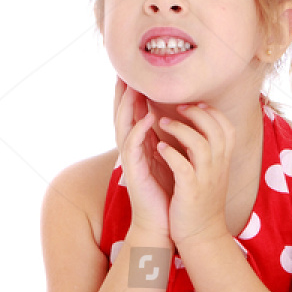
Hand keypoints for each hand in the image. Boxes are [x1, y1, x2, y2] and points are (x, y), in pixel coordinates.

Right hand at [112, 77, 170, 237]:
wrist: (163, 222)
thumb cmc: (167, 191)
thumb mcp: (166, 158)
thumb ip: (163, 138)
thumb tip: (168, 117)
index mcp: (140, 144)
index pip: (132, 112)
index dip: (131, 92)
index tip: (134, 70)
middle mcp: (131, 149)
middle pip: (122, 115)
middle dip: (122, 92)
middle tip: (124, 69)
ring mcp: (131, 160)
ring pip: (124, 127)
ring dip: (127, 106)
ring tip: (132, 86)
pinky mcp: (134, 172)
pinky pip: (134, 147)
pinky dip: (139, 132)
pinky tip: (146, 119)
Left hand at [154, 102, 233, 245]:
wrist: (201, 235)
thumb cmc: (200, 203)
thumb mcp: (211, 174)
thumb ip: (208, 153)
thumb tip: (199, 131)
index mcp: (223, 161)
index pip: (226, 127)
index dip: (212, 112)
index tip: (194, 104)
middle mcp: (218, 167)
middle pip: (215, 129)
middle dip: (195, 113)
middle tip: (176, 108)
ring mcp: (206, 179)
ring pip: (200, 143)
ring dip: (179, 129)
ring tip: (161, 124)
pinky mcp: (191, 191)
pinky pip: (183, 167)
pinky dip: (171, 154)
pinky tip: (159, 148)